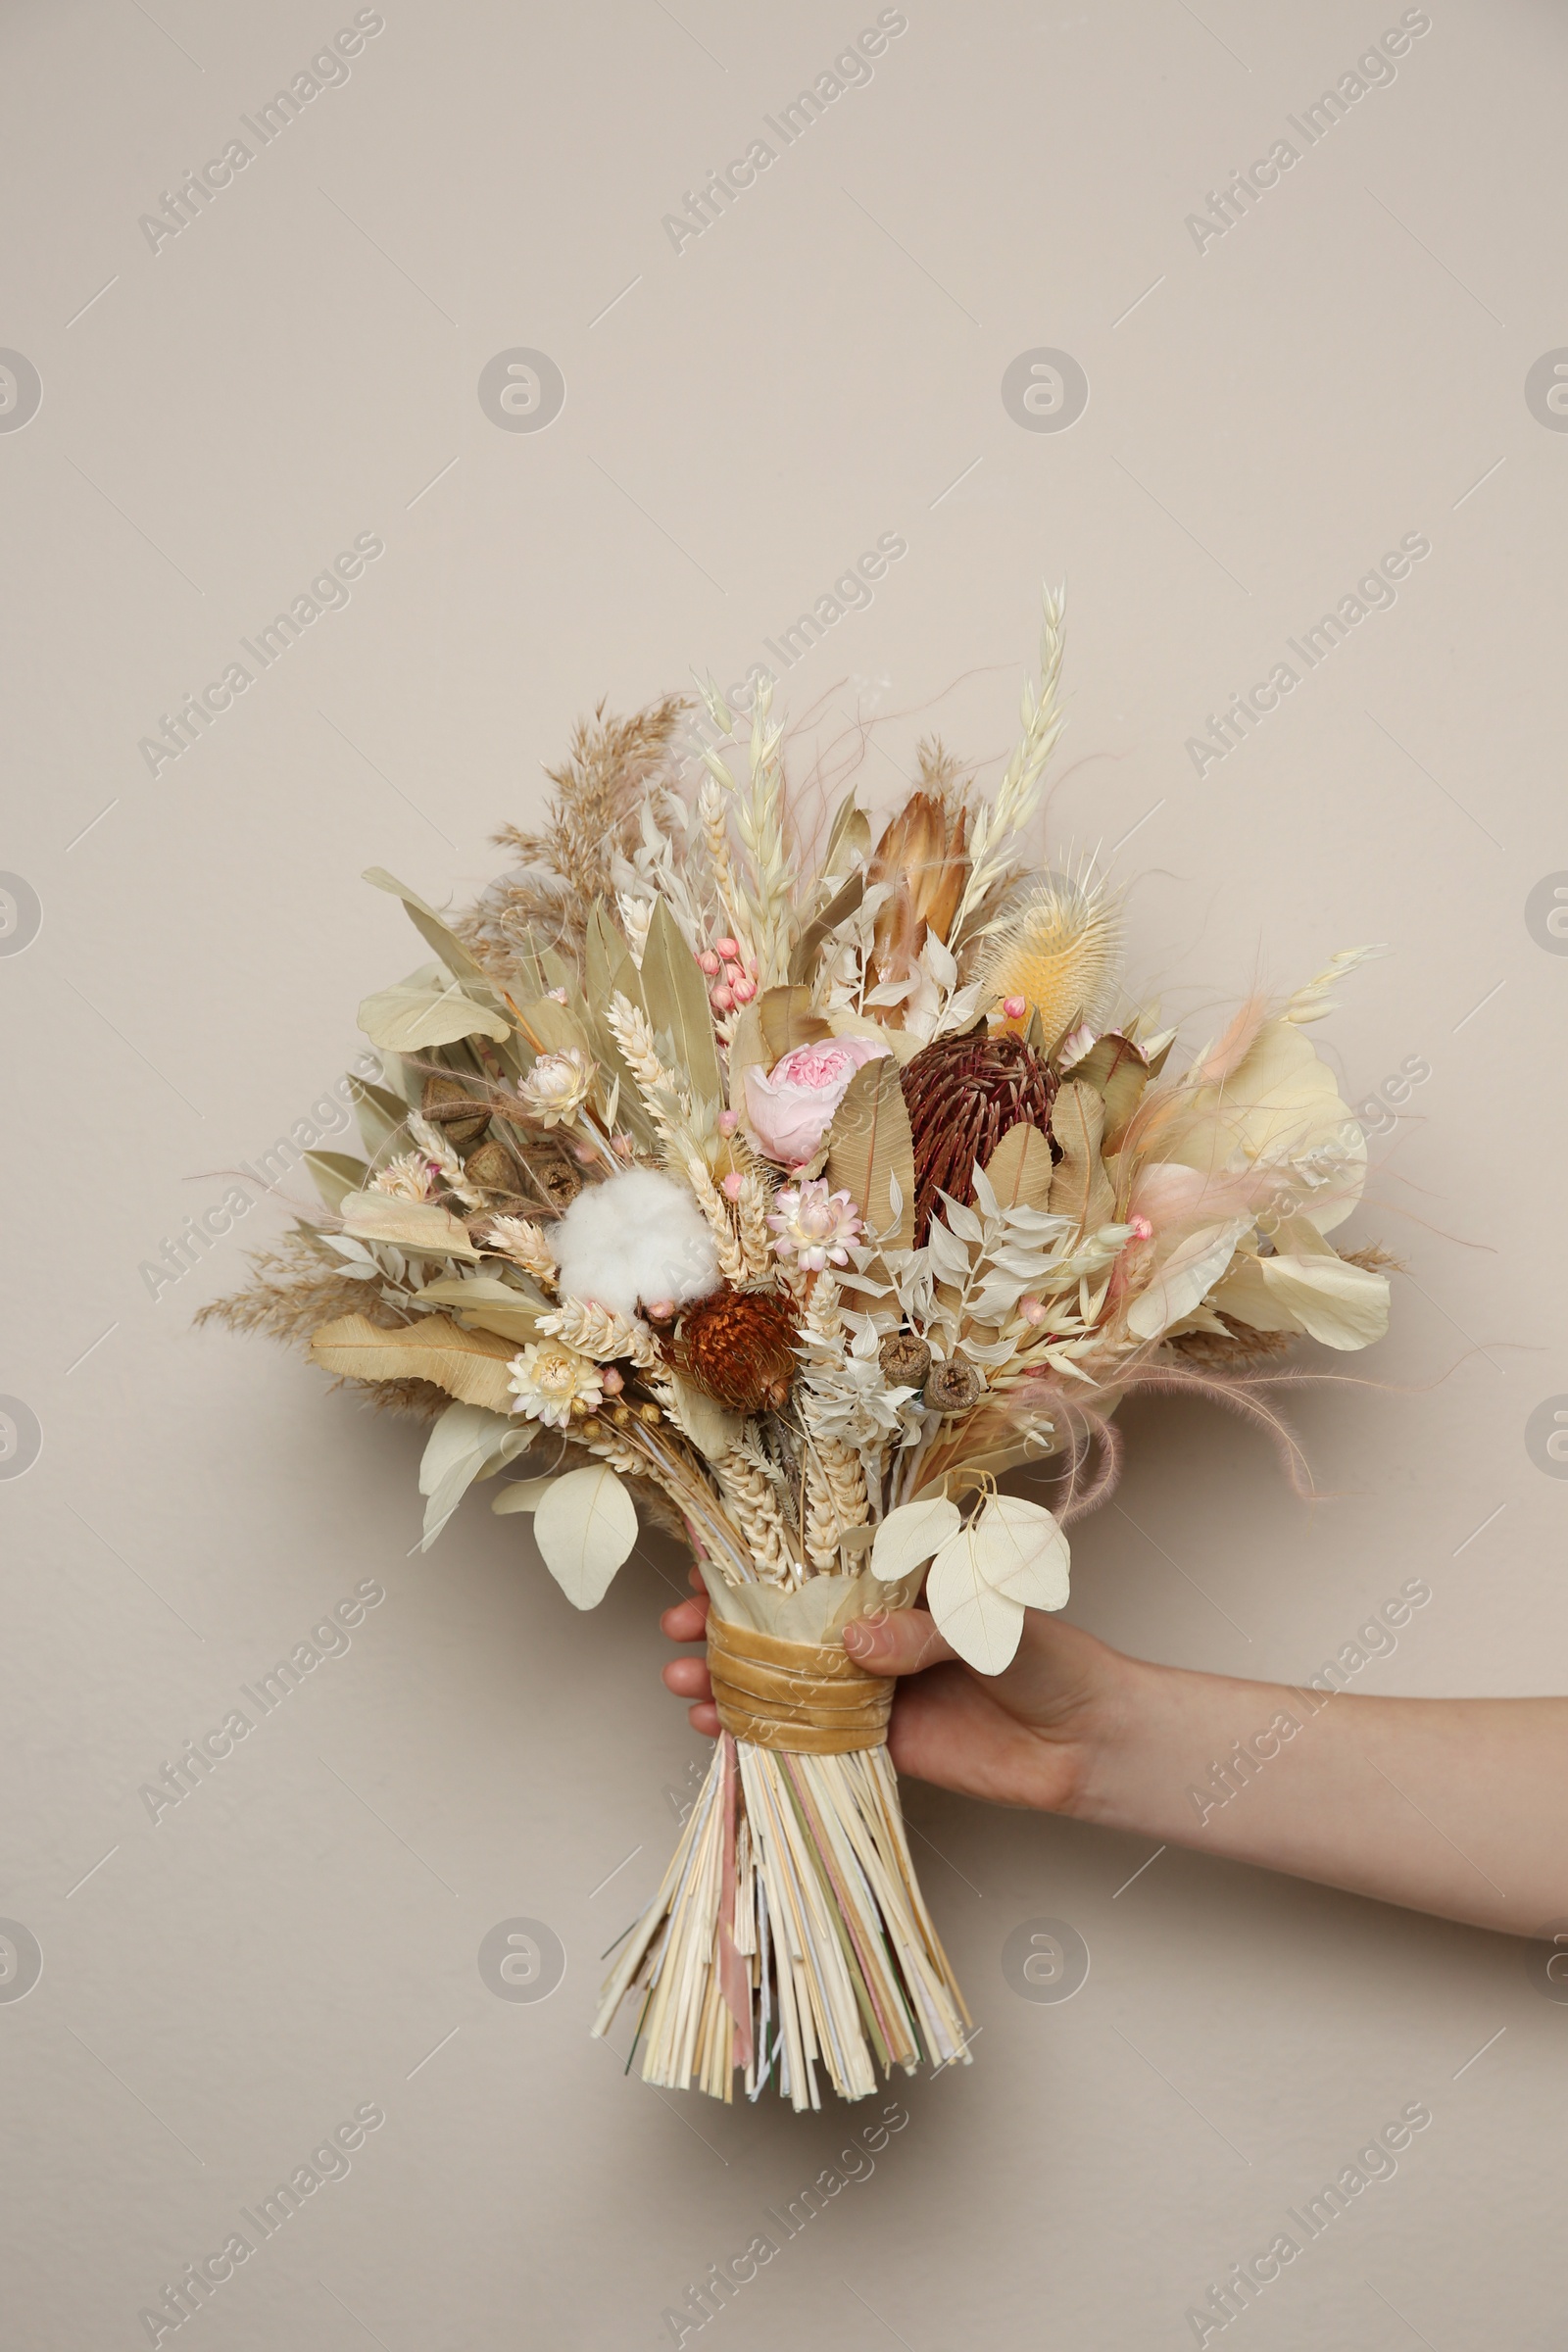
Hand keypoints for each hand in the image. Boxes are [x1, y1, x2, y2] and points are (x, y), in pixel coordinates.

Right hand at [658, 1569, 1136, 1818]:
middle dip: (722, 1620)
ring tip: (681, 1683)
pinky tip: (714, 1728)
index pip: (819, 1557)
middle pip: (783, 1617)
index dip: (759, 1556)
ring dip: (725, 1677)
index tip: (705, 1558)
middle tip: (676, 1626)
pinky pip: (803, 1730)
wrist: (1087, 1744)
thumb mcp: (991, 1623)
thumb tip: (855, 1645)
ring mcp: (867, 1684)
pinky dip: (755, 1729)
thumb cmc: (1051, 1660)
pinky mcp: (872, 1739)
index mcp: (899, 1580)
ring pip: (780, 1675)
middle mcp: (873, 1627)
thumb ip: (924, 1633)